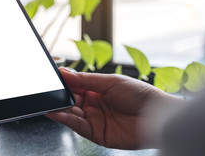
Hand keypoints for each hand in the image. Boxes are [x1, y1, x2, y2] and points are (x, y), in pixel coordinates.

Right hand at [47, 68, 181, 149]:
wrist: (157, 116)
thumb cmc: (139, 95)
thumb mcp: (110, 82)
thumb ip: (85, 79)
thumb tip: (65, 72)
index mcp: (98, 91)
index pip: (75, 86)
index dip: (64, 83)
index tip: (52, 78)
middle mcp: (94, 105)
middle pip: (71, 100)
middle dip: (59, 96)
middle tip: (48, 91)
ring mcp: (95, 119)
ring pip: (71, 113)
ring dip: (59, 108)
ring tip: (47, 102)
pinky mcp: (96, 134)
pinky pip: (77, 126)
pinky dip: (65, 119)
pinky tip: (56, 112)